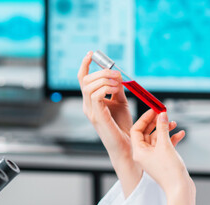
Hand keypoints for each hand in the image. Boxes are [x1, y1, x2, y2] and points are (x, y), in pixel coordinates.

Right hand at [77, 51, 139, 196]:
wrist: (127, 146)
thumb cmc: (124, 126)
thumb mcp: (121, 103)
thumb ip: (117, 89)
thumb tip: (117, 75)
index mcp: (92, 101)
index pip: (82, 79)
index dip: (85, 65)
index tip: (91, 53)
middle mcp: (88, 106)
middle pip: (86, 80)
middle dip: (101, 71)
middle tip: (117, 73)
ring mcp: (91, 112)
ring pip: (89, 86)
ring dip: (104, 79)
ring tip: (118, 82)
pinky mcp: (97, 118)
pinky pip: (95, 96)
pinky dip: (105, 88)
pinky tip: (116, 89)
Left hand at [130, 110, 194, 204]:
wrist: (180, 189)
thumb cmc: (169, 171)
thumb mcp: (165, 145)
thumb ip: (162, 127)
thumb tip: (162, 114)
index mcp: (138, 152)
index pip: (136, 130)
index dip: (145, 118)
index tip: (154, 110)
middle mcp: (143, 155)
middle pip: (147, 133)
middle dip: (156, 122)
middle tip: (164, 113)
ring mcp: (153, 158)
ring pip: (157, 138)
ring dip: (166, 129)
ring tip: (174, 123)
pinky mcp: (163, 160)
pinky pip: (165, 145)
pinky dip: (172, 138)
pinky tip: (181, 134)